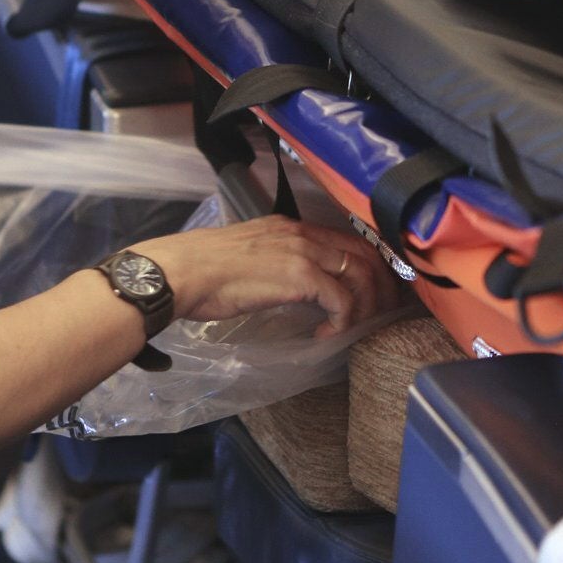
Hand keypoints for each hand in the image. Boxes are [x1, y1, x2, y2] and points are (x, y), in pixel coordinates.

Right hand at [130, 216, 403, 337]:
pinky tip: (325, 336)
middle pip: (364, 255)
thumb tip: (285, 283)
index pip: (347, 240)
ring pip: (362, 277)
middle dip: (381, 286)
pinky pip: (343, 301)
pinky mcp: (301, 276)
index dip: (368, 266)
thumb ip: (273, 260)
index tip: (372, 292)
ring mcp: (304, 252)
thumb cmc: (200, 270)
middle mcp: (303, 233)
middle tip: (380, 314)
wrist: (181, 272)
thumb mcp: (247, 254)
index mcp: (290, 226)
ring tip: (354, 330)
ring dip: (365, 308)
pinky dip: (342, 323)